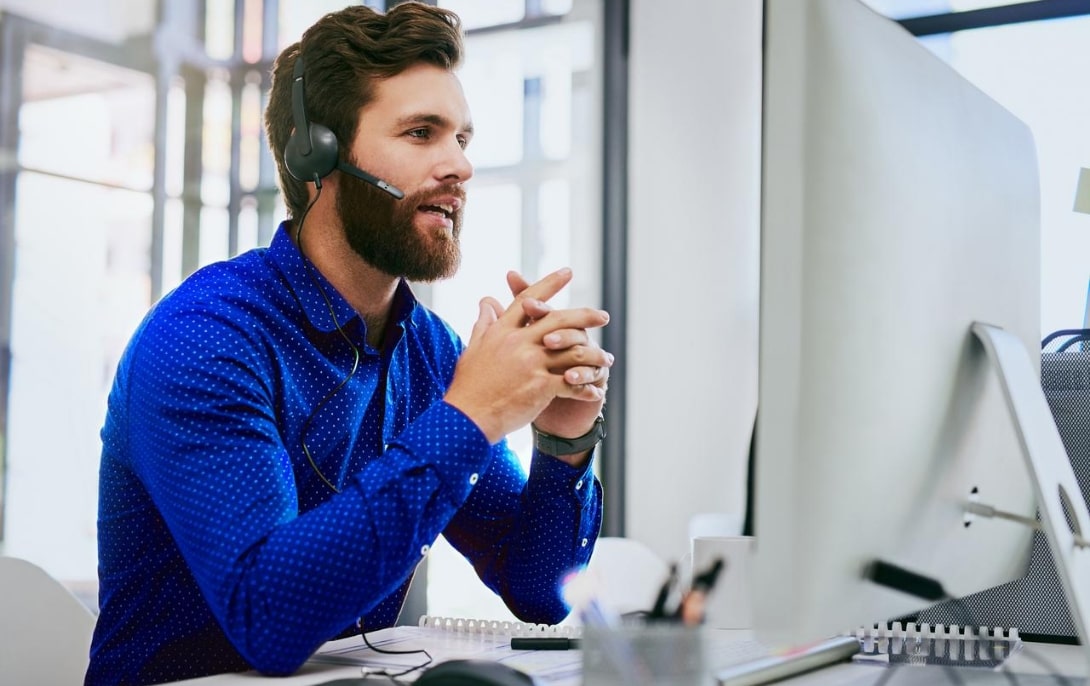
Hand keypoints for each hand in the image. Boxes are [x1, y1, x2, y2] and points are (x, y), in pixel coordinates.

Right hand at [444, 268, 610, 443]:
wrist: (466, 418)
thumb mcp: (473, 348)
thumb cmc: (468, 386)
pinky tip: (596, 392)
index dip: (549, 284)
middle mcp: (518, 343)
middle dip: (585, 316)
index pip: (528, 300)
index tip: (567, 272)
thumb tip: (487, 300)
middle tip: (603, 315)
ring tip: (607, 360)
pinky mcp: (539, 386)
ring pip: (572, 351)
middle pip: (558, 320)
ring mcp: (530, 363)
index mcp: (502, 331)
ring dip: (594, 356)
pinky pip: (572, 383)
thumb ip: (484, 323)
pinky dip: (586, 388)